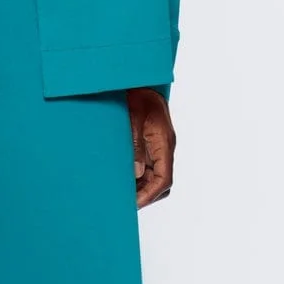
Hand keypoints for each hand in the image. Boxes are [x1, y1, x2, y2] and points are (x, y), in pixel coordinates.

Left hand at [127, 87, 174, 207]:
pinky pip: (147, 167)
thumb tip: (136, 172)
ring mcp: (157, 147)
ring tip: (119, 192)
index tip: (134, 203)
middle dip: (145, 195)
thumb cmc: (138, 96)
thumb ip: (135, 145)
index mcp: (164, 143)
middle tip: (123, 202)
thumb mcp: (134, 118)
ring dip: (140, 186)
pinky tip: (121, 177)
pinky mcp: (149, 145)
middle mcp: (163, 148)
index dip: (150, 194)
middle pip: (161, 182)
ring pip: (154, 177)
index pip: (164, 178)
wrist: (140, 80)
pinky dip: (136, 176)